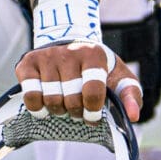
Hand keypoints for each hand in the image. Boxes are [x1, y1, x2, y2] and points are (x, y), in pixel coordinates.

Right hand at [16, 41, 142, 122]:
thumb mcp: (118, 77)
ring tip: (64, 104)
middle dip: (76, 111)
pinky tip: (45, 104)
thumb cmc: (97, 68)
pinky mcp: (28, 63)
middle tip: (78, 108)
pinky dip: (37, 107)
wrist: (70, 43)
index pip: (92, 91)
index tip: (93, 116)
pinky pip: (30, 95)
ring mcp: (47, 56)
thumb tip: (132, 116)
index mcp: (94, 55)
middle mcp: (69, 52)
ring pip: (50, 99)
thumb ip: (130, 96)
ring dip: (58, 110)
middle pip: (70, 99)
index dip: (92, 111)